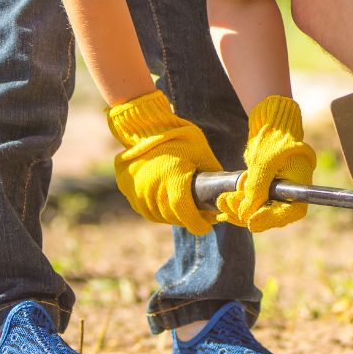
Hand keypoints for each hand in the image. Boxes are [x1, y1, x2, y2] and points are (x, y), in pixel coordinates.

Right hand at [107, 89, 220, 234]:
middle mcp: (154, 191)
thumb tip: (222, 192)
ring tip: (183, 210)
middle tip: (199, 217)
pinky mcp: (129, 190)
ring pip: (158, 215)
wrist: (146, 126)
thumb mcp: (202, 153)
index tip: (207, 227)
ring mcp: (138, 192)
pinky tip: (166, 205)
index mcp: (174, 181)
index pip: (186, 214)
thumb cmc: (179, 137)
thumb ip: (211, 174)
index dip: (197, 224)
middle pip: (173, 216)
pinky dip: (157, 210)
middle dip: (188, 219)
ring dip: (172, 216)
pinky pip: (145, 208)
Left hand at [216, 95, 316, 231]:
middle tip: (230, 206)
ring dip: (239, 210)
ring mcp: (277, 190)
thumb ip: (256, 190)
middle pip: (272, 214)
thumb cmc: (274, 138)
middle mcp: (290, 191)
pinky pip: (253, 202)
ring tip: (223, 202)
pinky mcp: (265, 187)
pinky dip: (239, 203)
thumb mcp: (264, 163)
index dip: (272, 219)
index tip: (252, 221)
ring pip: (259, 210)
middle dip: (249, 214)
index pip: (291, 211)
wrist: (271, 121)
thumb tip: (245, 215)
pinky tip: (225, 201)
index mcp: (300, 184)